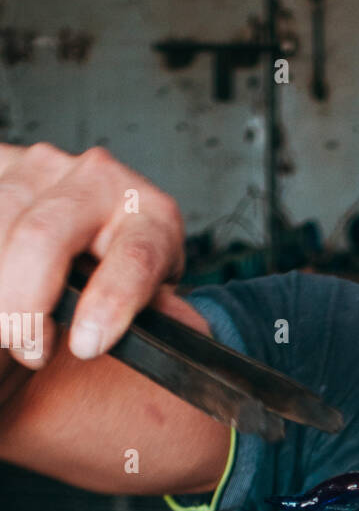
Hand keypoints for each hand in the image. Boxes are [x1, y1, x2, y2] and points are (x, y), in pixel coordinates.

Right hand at [0, 142, 188, 373]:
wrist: (78, 236)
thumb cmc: (115, 280)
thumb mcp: (145, 301)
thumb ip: (157, 316)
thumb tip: (187, 336)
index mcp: (151, 217)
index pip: (134, 256)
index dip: (110, 301)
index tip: (85, 346)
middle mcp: (99, 179)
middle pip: (43, 235)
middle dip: (24, 303)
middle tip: (26, 348)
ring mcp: (42, 166)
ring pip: (1, 224)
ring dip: (0, 289)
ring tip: (7, 327)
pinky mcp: (2, 163)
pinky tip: (2, 296)